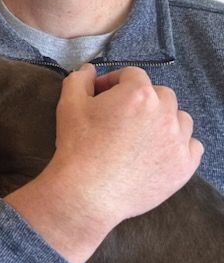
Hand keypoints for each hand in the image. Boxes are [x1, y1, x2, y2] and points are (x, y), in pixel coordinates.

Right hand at [7, 65, 202, 262]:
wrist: (88, 193)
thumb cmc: (77, 147)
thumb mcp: (69, 105)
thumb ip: (79, 79)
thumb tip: (89, 70)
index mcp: (138, 94)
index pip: (133, 76)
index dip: (115, 82)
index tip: (102, 95)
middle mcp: (164, 113)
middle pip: (161, 95)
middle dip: (142, 100)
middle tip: (122, 117)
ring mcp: (178, 140)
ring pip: (180, 119)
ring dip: (165, 121)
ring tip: (143, 135)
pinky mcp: (184, 165)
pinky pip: (192, 147)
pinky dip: (179, 146)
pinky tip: (159, 152)